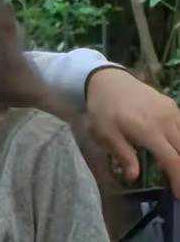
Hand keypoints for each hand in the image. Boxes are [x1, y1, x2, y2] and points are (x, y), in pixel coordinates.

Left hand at [87, 67, 179, 195]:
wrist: (107, 80)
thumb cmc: (103, 109)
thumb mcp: (105, 133)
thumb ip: (122, 154)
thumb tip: (134, 176)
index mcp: (148, 130)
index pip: (173, 160)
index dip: (178, 179)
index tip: (179, 194)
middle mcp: (165, 120)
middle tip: (175, 182)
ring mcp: (171, 110)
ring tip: (170, 166)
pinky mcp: (171, 104)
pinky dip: (179, 140)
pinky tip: (169, 147)